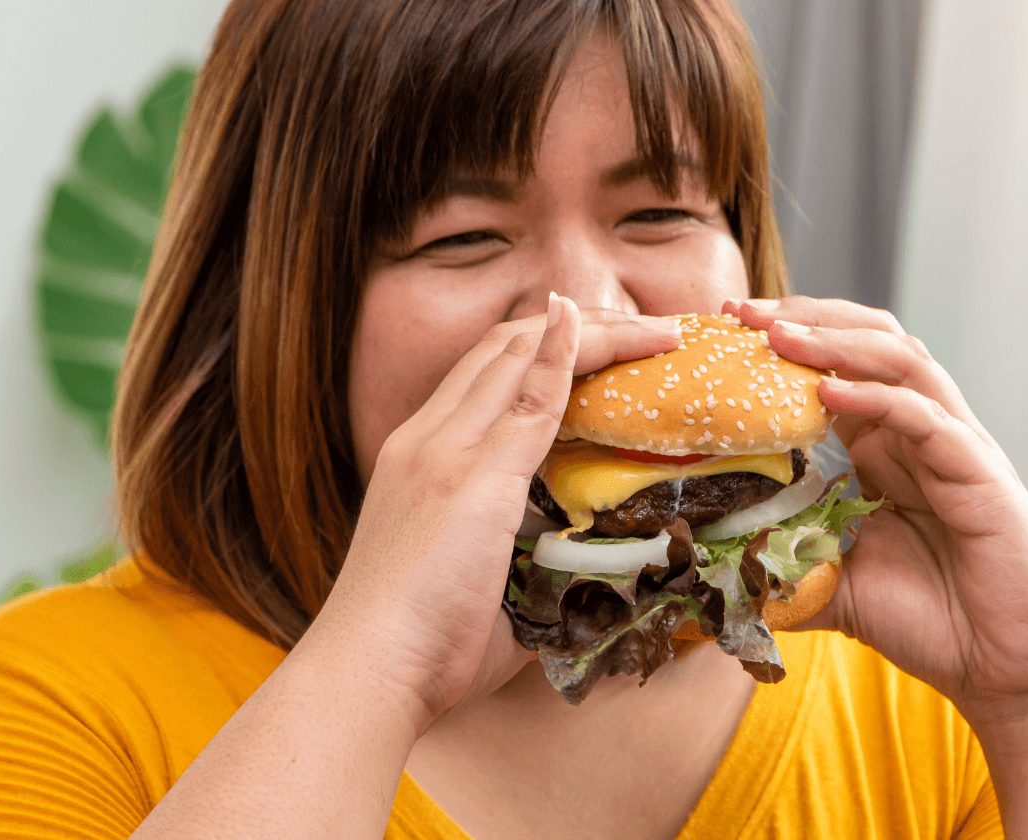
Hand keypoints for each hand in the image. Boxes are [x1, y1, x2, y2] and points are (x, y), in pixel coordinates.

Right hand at [319, 296, 683, 728]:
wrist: (369, 669)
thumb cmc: (422, 650)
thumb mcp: (483, 588)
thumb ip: (530, 569)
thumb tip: (590, 586)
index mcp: (421, 459)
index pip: (484, 375)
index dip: (543, 349)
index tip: (603, 347)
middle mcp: (427, 440)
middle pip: (504, 350)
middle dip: (581, 327)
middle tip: (649, 332)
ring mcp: (445, 451)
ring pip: (521, 358)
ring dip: (596, 334)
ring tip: (658, 333)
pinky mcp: (473, 477)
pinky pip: (530, 398)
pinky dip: (566, 353)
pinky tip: (593, 325)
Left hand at [724, 297, 1027, 716]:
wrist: (1015, 668)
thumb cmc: (935, 622)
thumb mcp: (837, 588)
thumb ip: (785, 567)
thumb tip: (714, 569)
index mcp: (884, 448)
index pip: (831, 369)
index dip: (780, 345)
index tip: (721, 333)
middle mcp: (919, 433)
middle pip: (865, 341)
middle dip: (802, 318)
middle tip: (739, 313)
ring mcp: (953, 446)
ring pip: (898, 360)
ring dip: (835, 341)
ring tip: (776, 333)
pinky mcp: (980, 473)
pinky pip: (926, 418)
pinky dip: (877, 397)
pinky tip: (828, 392)